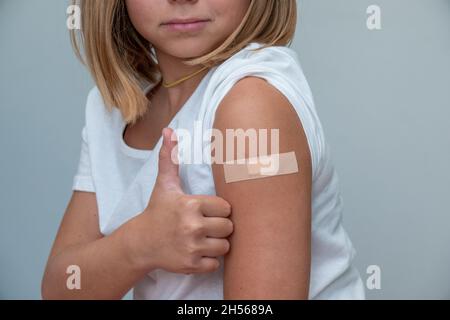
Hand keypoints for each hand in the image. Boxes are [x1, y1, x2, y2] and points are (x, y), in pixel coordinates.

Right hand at [128, 127, 232, 274]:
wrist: (141, 242)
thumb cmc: (157, 211)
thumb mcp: (164, 184)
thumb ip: (170, 158)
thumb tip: (168, 131)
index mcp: (191, 205)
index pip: (226, 208)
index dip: (219, 210)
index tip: (208, 211)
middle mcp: (192, 226)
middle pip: (229, 227)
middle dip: (220, 227)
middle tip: (207, 225)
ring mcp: (192, 247)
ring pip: (225, 246)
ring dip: (218, 244)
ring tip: (204, 238)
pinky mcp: (191, 265)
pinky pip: (215, 264)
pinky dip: (209, 260)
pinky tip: (198, 251)